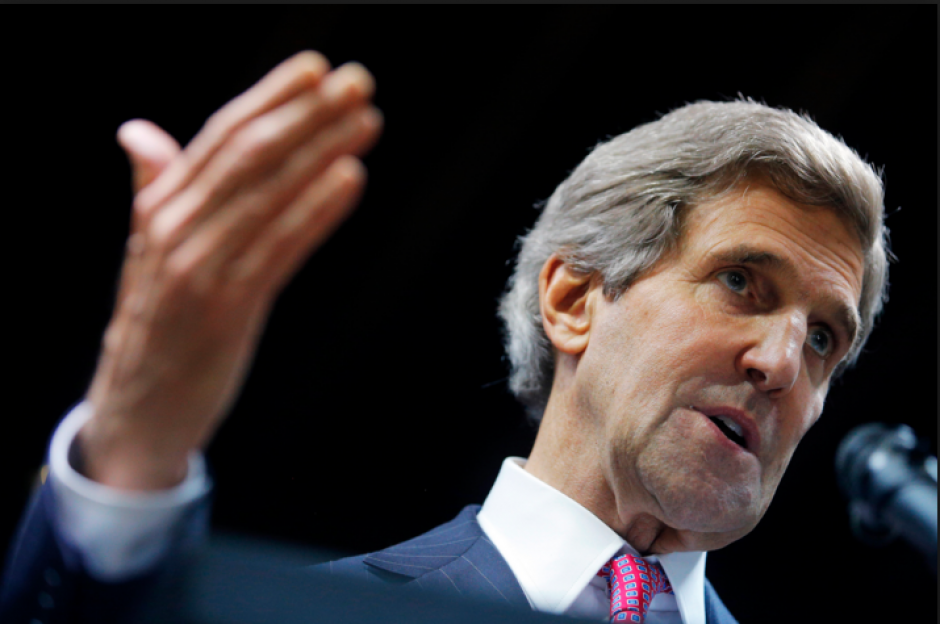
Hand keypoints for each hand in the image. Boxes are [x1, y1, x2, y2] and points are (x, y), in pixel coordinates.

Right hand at [77, 52, 382, 489]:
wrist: (137, 409)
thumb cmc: (157, 325)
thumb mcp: (150, 252)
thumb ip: (155, 189)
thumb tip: (138, 132)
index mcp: (161, 207)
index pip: (220, 136)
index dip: (270, 97)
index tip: (316, 68)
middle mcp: (175, 227)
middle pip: (248, 155)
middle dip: (306, 114)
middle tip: (357, 83)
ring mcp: (197, 267)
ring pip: (266, 194)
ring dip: (320, 151)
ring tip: (364, 120)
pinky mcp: (224, 308)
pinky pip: (277, 249)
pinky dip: (315, 210)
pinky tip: (348, 178)